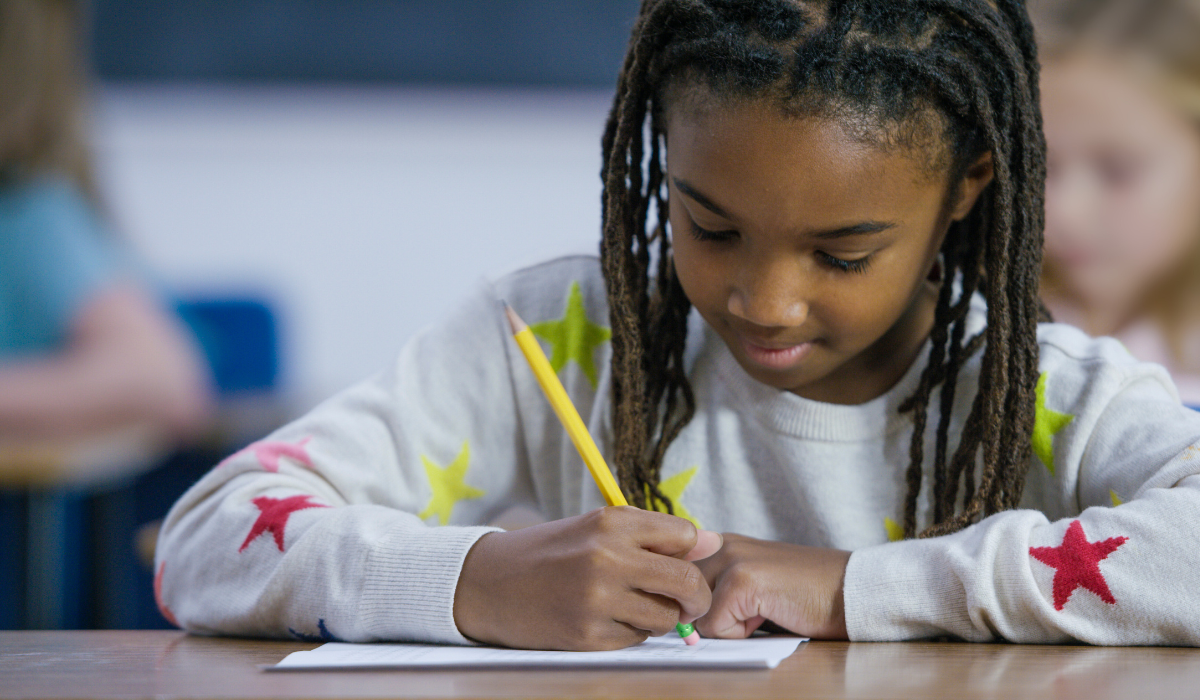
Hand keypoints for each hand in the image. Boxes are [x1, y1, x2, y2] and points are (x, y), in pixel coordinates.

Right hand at [453, 506, 722, 649]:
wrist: (488, 582)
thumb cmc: (548, 553)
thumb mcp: (596, 528)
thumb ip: (653, 535)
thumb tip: (713, 542)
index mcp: (611, 523)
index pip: (685, 536)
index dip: (692, 553)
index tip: (684, 563)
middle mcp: (607, 558)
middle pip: (687, 581)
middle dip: (695, 596)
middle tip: (687, 601)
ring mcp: (597, 599)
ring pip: (666, 617)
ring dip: (660, 617)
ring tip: (634, 606)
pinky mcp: (588, 634)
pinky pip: (636, 639)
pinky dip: (631, 633)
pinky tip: (606, 619)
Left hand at [693, 533, 849, 639]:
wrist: (848, 591)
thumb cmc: (802, 595)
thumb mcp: (750, 585)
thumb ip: (714, 592)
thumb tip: (680, 623)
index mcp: (719, 542)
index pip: (674, 578)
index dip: (690, 605)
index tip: (716, 611)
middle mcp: (720, 544)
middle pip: (681, 597)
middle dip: (706, 617)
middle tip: (747, 613)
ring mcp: (731, 559)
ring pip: (695, 613)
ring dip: (723, 624)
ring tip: (759, 612)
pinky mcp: (742, 581)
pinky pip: (714, 626)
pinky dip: (739, 634)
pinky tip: (769, 615)